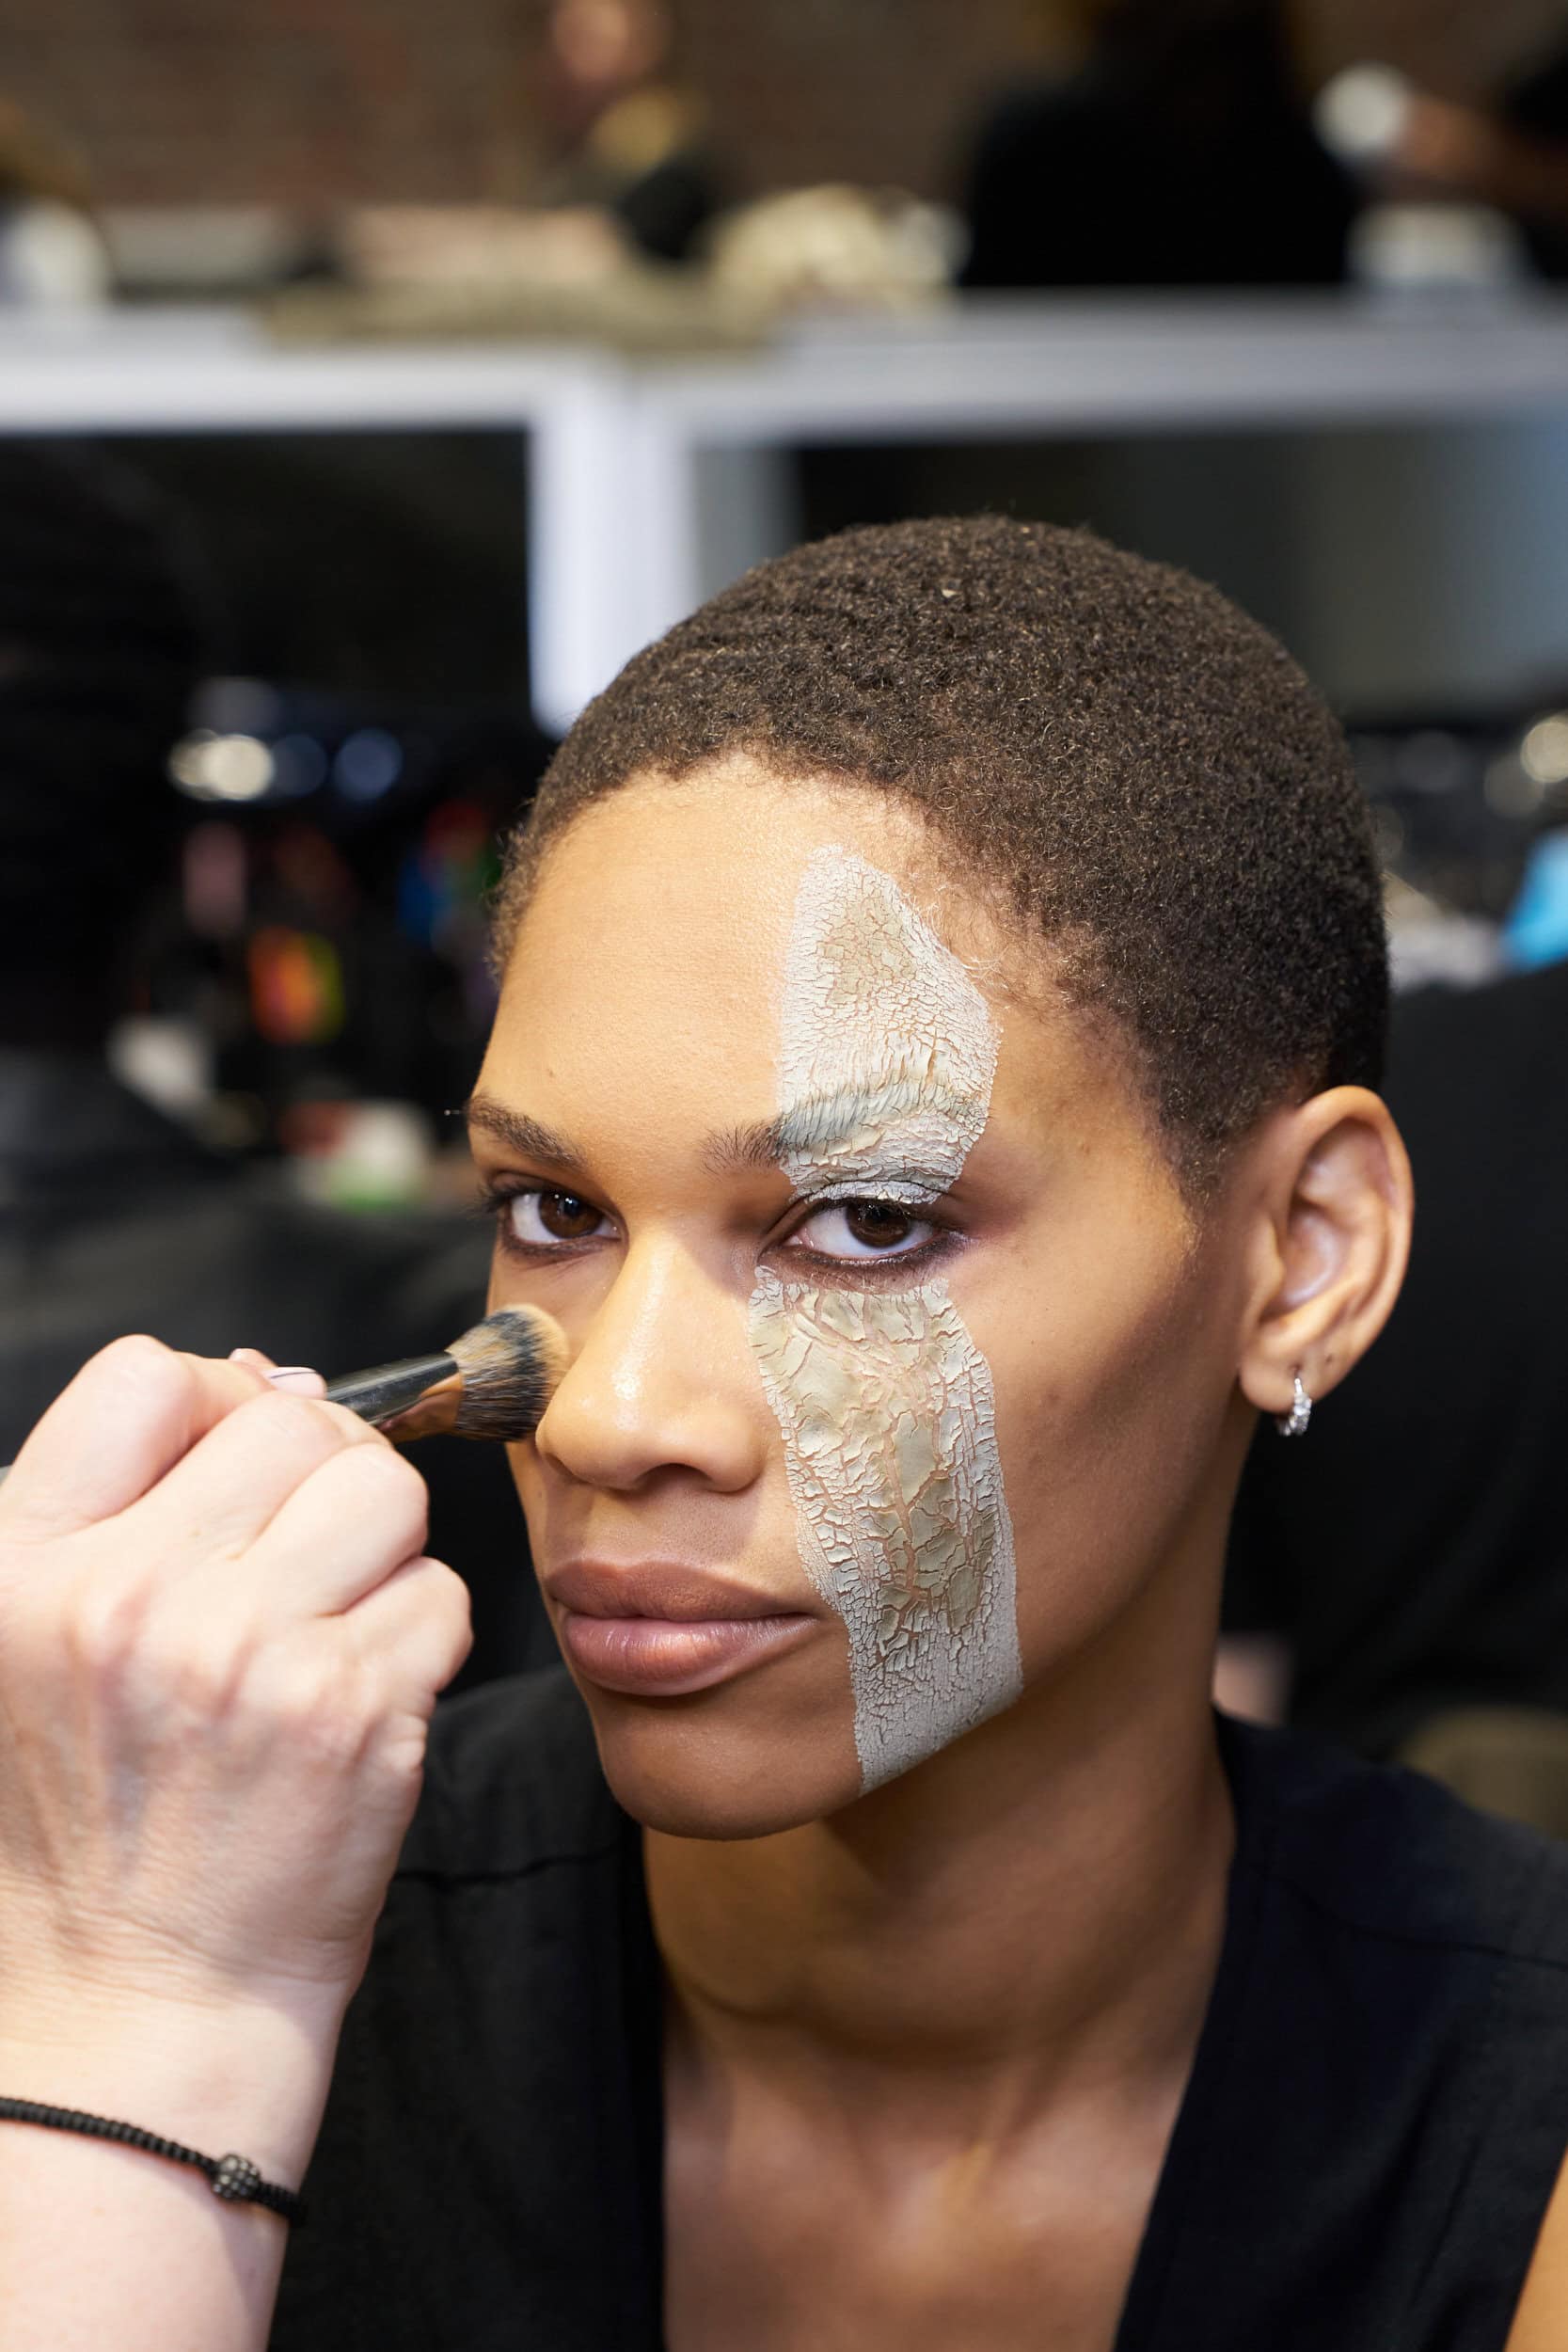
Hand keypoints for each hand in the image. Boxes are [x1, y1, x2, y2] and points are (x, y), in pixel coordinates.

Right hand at [0, 1337, 471, 2044]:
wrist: (134, 2013)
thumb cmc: (87, 1831)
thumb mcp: (30, 1648)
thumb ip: (126, 1505)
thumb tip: (270, 1375)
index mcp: (21, 1570)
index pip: (146, 1376)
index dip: (214, 1400)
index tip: (233, 1466)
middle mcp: (127, 1598)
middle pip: (292, 1421)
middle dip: (315, 1480)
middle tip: (292, 1569)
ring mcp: (246, 1653)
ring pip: (386, 1492)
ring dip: (379, 1551)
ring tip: (327, 1629)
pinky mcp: (352, 1713)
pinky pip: (441, 1596)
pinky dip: (418, 1642)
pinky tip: (355, 1705)